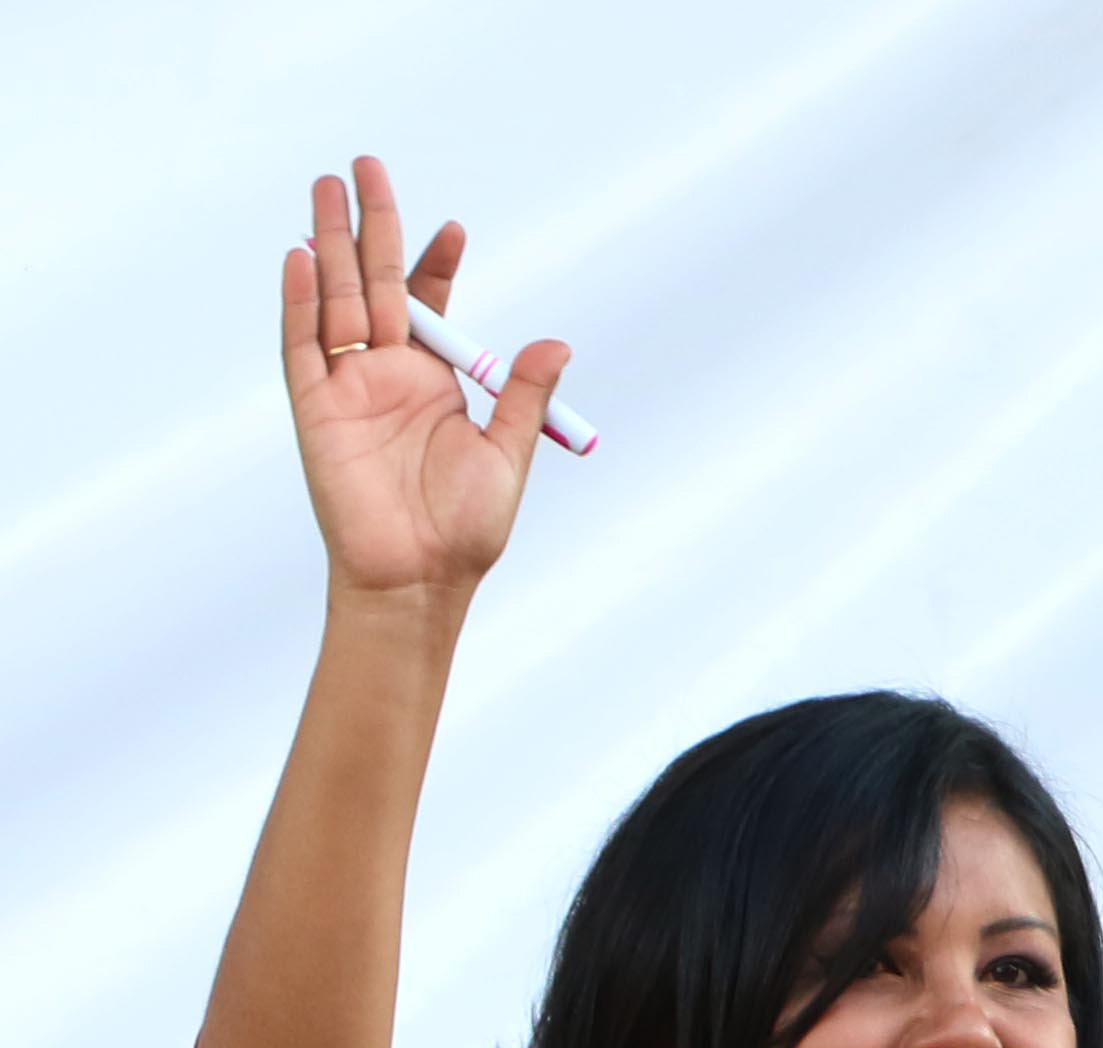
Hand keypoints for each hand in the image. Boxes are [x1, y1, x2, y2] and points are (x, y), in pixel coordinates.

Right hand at [283, 157, 570, 600]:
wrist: (418, 579)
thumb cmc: (464, 530)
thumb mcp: (506, 454)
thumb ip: (521, 394)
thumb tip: (557, 342)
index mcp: (434, 383)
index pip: (431, 304)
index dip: (437, 263)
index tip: (453, 229)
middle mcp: (389, 377)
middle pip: (374, 284)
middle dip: (372, 226)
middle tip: (367, 166)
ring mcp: (349, 390)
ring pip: (335, 300)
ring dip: (329, 244)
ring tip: (326, 187)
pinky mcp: (316, 411)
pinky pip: (302, 347)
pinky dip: (300, 303)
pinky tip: (299, 257)